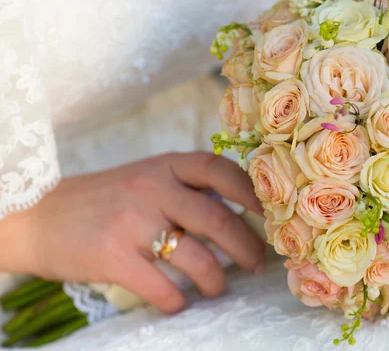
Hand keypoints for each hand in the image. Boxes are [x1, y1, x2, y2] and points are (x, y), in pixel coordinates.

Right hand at [0, 152, 264, 313]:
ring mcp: (132, 223)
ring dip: (217, 281)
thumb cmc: (103, 199)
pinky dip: (179, 301)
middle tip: (257, 263)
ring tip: (218, 289)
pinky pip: (163, 288)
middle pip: (218, 220)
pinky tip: (180, 302)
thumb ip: (185, 186)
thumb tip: (237, 209)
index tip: (270, 215)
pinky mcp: (113, 258)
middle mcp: (152, 188)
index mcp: (164, 165)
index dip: (252, 193)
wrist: (38, 216)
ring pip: (197, 259)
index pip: (220, 170)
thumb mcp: (144, 177)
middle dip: (248, 247)